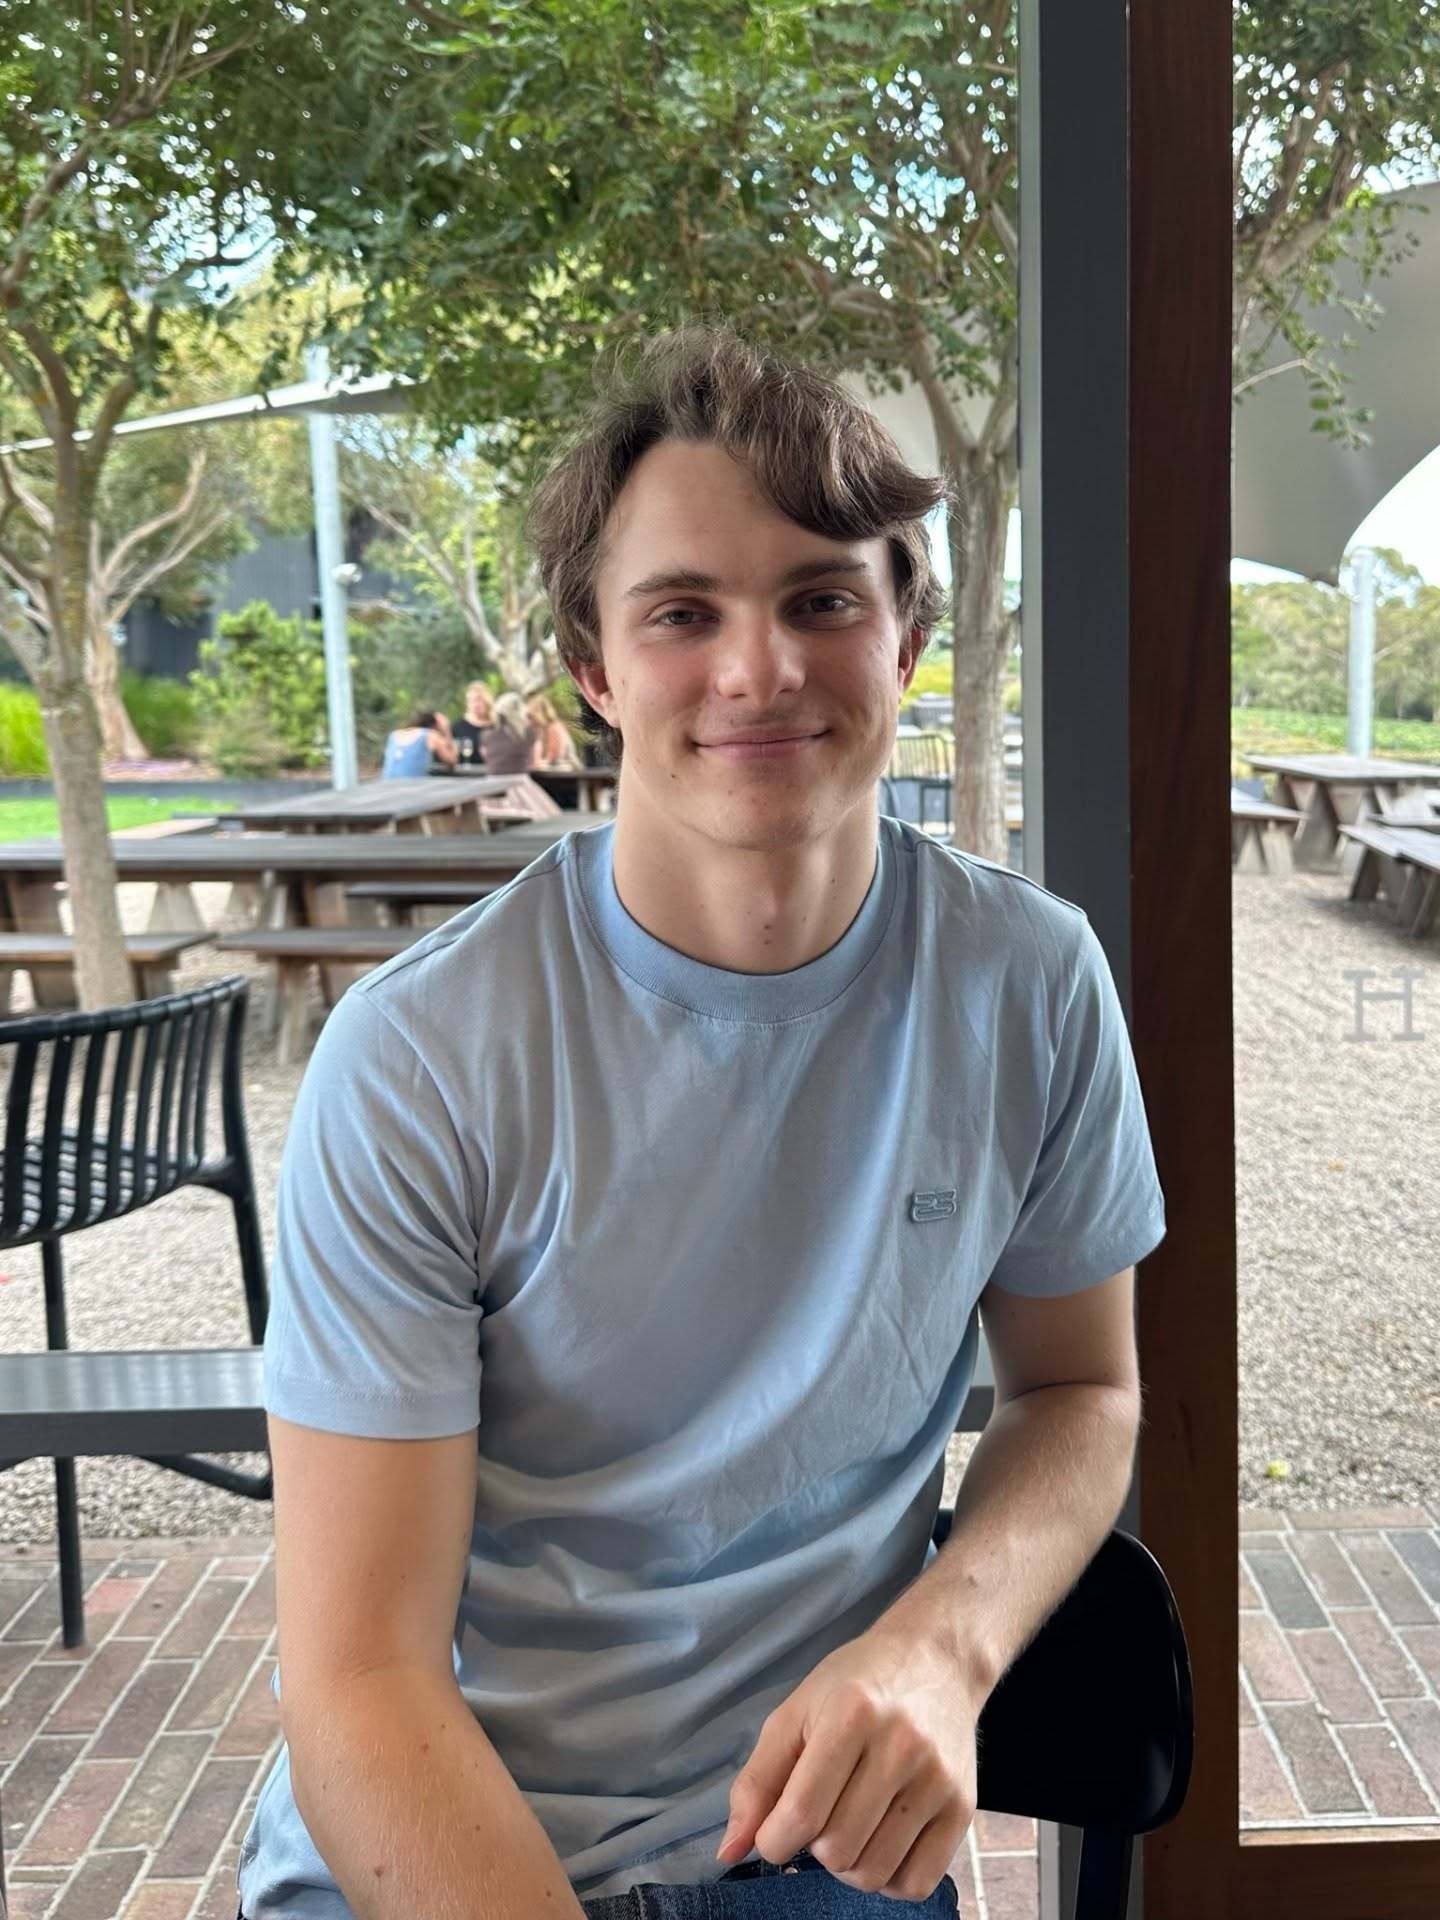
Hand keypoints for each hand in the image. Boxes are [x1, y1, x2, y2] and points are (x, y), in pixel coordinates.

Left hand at [715, 1626, 977, 1901]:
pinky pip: (916, 1883)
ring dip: (848, 1865)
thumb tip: (729, 1851)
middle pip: (837, 1849)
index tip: (775, 1832)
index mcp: (851, 1714)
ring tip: (848, 1827)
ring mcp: (937, 1779)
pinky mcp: (963, 1806)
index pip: (802, 1813)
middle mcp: (900, 1746)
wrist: (936, 1661)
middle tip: (820, 1814)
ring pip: (873, 1873)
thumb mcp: (796, 1713)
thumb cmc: (856, 1685)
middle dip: (813, 1847)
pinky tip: (880, 1844)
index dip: (774, 1840)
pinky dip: (888, 1880)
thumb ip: (757, 1781)